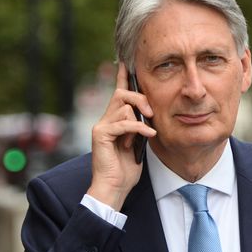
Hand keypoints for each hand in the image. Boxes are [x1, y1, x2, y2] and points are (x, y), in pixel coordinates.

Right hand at [87, 63, 155, 209]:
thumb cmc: (125, 170)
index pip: (118, 93)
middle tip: (151, 112)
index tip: (126, 63)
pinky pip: (124, 123)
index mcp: (113, 121)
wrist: (114, 188)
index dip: (122, 78)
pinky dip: (139, 128)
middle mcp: (104, 120)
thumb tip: (147, 115)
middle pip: (121, 95)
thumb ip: (139, 127)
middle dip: (139, 98)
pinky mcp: (101, 135)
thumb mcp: (137, 144)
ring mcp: (101, 127)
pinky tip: (149, 134)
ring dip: (139, 120)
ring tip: (144, 135)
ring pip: (124, 107)